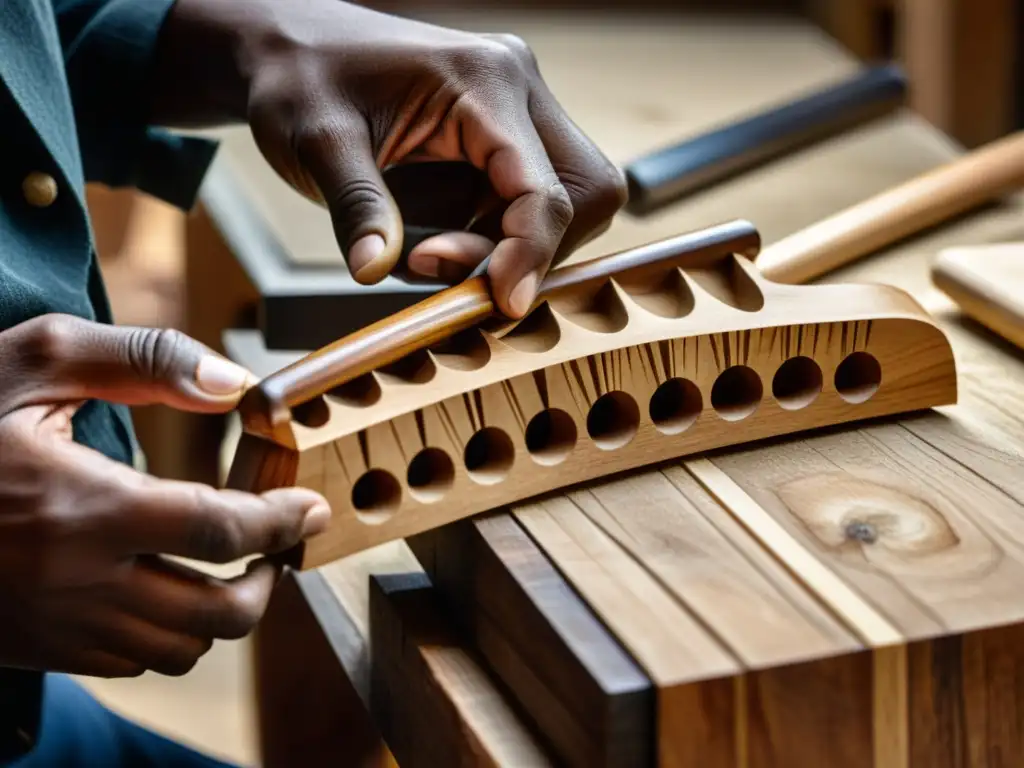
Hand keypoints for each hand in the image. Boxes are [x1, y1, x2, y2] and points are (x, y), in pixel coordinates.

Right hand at [0, 315, 329, 677]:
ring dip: (219, 613)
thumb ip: (141, 359)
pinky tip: (162, 587)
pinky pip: (128, 663)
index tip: (311, 509)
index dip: (282, 521)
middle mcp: (78, 581)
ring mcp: (55, 625)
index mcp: (86, 508)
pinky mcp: (35, 646)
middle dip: (266, 582)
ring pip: (178, 651)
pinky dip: (167, 634)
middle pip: (217, 614)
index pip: (220, 530)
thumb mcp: (34, 358)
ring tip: (226, 567)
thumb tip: (232, 384)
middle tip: (275, 545)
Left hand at [241, 3, 627, 316]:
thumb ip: (354, 206)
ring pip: (565, 207)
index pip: (545, 186)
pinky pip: (529, 207)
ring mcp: (519, 115)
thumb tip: (374, 271)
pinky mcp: (506, 141)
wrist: (293, 48)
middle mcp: (519, 92)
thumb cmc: (302, 78)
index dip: (532, 253)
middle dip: (532, 250)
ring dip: (507, 250)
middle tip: (440, 266)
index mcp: (484, 80)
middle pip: (585, 194)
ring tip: (423, 252)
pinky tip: (432, 240)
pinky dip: (492, 241)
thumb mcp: (315, 141)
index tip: (502, 304)